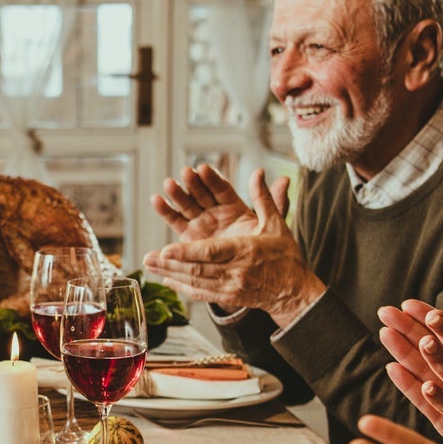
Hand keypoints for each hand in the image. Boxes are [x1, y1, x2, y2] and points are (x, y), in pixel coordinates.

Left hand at [142, 170, 323, 324]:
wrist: (294, 291)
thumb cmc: (285, 255)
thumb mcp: (276, 225)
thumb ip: (264, 199)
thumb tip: (258, 172)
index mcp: (246, 251)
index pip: (212, 252)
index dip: (188, 252)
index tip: (167, 249)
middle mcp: (236, 272)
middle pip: (198, 268)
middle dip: (171, 263)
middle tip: (148, 257)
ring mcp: (231, 288)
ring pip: (195, 281)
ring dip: (170, 274)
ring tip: (149, 265)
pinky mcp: (228, 298)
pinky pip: (200, 294)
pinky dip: (182, 287)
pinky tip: (166, 280)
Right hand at [151, 163, 287, 242]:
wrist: (246, 274)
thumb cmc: (258, 249)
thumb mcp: (271, 226)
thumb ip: (273, 204)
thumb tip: (286, 180)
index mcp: (233, 207)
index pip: (222, 189)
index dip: (213, 179)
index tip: (203, 169)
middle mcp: (215, 212)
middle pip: (202, 194)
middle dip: (193, 184)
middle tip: (185, 173)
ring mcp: (200, 223)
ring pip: (187, 205)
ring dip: (177, 194)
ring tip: (168, 184)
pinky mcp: (188, 236)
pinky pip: (176, 222)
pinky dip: (166, 211)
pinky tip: (156, 200)